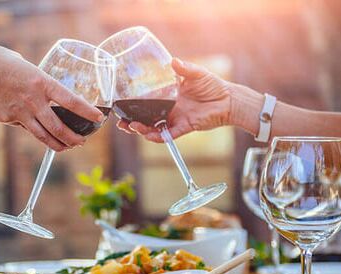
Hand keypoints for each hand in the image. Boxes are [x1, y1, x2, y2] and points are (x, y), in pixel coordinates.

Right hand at [0, 45, 103, 151]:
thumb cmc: (4, 64)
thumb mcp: (30, 69)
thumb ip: (41, 87)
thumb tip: (50, 103)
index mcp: (42, 82)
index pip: (70, 101)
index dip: (86, 111)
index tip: (98, 118)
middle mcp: (33, 100)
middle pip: (58, 127)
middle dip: (74, 139)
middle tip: (82, 142)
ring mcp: (20, 112)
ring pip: (43, 135)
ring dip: (58, 144)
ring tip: (67, 147)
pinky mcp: (8, 119)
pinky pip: (26, 127)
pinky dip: (34, 129)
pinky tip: (36, 127)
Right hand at [117, 58, 231, 141]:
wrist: (228, 100)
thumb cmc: (213, 86)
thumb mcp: (196, 74)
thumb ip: (183, 69)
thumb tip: (172, 60)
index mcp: (167, 98)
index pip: (146, 104)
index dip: (134, 107)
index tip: (122, 107)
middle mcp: (168, 110)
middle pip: (146, 120)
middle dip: (132, 123)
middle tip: (121, 123)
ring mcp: (175, 120)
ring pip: (154, 129)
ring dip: (141, 130)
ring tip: (131, 127)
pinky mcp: (184, 127)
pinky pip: (168, 135)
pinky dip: (159, 137)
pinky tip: (149, 136)